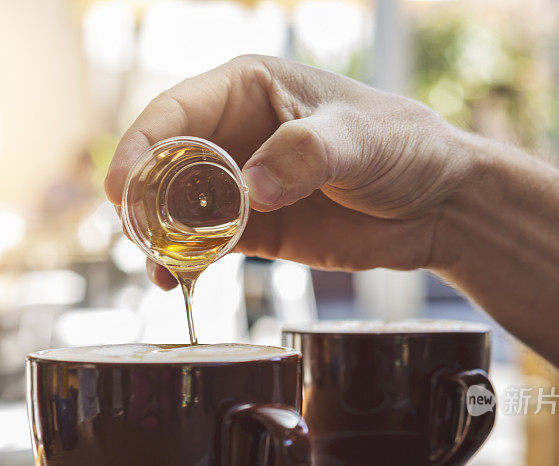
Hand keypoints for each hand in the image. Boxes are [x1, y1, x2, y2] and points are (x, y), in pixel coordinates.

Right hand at [106, 55, 475, 288]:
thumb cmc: (404, 148)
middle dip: (143, 201)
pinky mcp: (257, 229)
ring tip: (159, 269)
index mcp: (249, 90)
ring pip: (178, 210)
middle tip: (138, 238)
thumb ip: (304, 155)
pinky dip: (187, 264)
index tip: (121, 189)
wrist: (437, 205)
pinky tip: (178, 283)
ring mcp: (243, 186)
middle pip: (165, 164)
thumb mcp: (358, 139)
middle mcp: (235, 135)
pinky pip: (207, 245)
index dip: (140, 147)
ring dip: (159, 239)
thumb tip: (249, 189)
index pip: (176, 112)